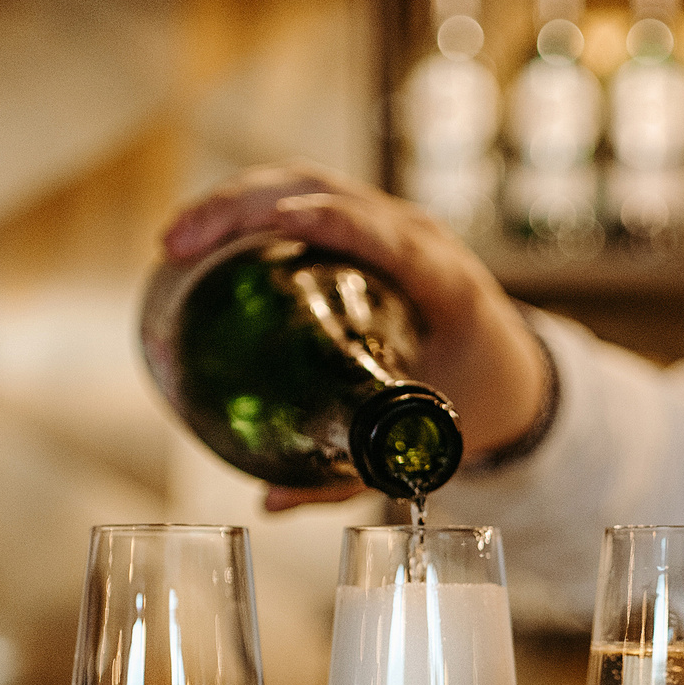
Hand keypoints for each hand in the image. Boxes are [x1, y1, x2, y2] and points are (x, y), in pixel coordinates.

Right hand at [164, 163, 548, 510]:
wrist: (507, 368)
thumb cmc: (470, 398)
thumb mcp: (423, 439)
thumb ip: (353, 472)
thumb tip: (270, 502)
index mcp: (447, 285)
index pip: (392, 239)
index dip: (340, 223)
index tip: (283, 222)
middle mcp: (416, 238)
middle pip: (330, 193)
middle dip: (249, 208)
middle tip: (182, 248)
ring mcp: (387, 222)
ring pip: (306, 182)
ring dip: (234, 201)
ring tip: (175, 243)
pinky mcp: (360, 221)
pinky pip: (300, 193)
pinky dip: (247, 205)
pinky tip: (200, 236)